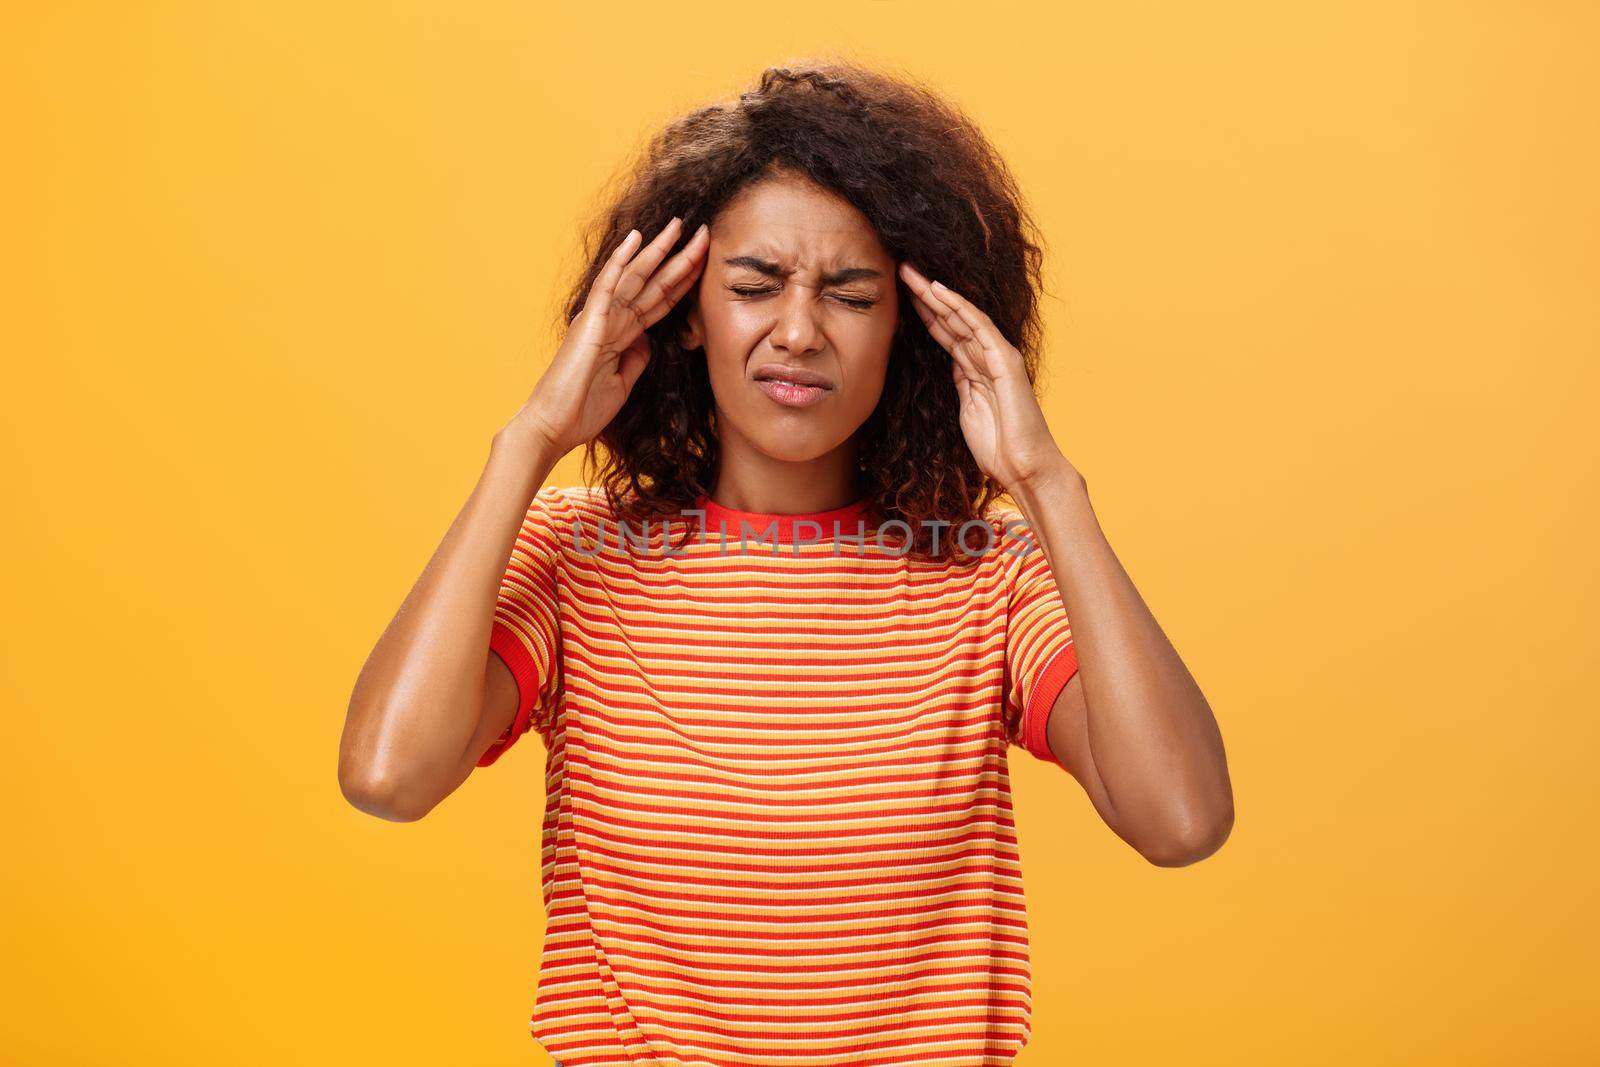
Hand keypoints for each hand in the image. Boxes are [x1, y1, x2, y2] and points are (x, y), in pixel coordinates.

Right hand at [513, 217, 709, 456]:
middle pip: (654, 283)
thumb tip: (649, 341)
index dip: (683, 280)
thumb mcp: (623, 383)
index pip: (660, 301)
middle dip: (681, 258)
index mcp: (621, 334)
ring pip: (636, 277)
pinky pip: (608, 287)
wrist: (553, 426)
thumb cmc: (582, 409)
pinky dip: (621, 262)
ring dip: (659, 250)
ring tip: (679, 224)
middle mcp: (612, 320)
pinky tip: (635, 239)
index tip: (705, 261)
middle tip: (704, 231)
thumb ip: (637, 358)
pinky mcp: (590, 324)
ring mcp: (601, 319)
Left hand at [898, 262, 1067, 489]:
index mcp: (976, 370)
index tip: (898, 296)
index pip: (945, 333)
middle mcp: (988, 357)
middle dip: (924, 296)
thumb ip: (963, 384)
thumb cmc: (998, 447)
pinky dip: (959, 307)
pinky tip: (939, 291)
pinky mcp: (1005, 360)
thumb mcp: (968, 410)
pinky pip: (978, 327)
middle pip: (950, 319)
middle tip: (899, 270)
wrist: (1024, 467)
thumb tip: (953, 363)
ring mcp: (998, 356)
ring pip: (961, 316)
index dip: (923, 313)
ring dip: (935, 294)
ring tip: (911, 273)